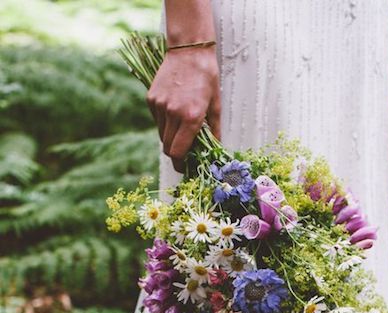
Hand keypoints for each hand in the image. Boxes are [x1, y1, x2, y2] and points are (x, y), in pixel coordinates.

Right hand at [146, 47, 220, 171]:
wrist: (189, 50)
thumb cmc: (207, 77)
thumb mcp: (215, 105)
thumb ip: (214, 130)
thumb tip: (215, 150)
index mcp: (190, 117)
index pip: (178, 152)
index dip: (180, 163)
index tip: (184, 167)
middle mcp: (172, 113)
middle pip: (168, 147)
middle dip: (176, 154)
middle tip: (185, 153)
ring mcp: (159, 106)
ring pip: (162, 135)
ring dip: (171, 138)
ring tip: (182, 129)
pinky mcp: (151, 99)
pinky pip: (157, 121)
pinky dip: (165, 123)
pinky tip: (174, 112)